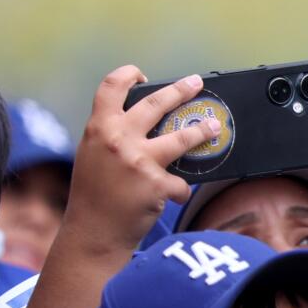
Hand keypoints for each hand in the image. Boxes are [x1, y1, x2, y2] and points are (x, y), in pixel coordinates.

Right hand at [57, 68, 214, 259]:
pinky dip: (179, 190)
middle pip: (157, 103)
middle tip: (196, 82)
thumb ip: (111, 135)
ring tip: (214, 127)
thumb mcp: (92, 155)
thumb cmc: (93, 195)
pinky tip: (173, 196)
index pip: (111, 87)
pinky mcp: (156, 184)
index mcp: (99, 128)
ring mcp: (139, 161)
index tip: (142, 74)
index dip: (128, 74)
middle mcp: (118, 139)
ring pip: (183, 137)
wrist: (92, 233)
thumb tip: (143, 120)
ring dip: (202, 131)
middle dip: (182, 89)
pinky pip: (180, 183)